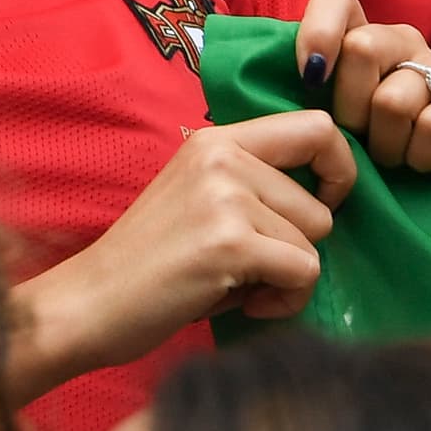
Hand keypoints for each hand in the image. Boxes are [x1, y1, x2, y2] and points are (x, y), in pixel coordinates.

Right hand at [19, 110, 355, 387]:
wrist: (91, 302)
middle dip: (299, 246)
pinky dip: (283, 300)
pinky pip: (304, 273)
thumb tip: (332, 195)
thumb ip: (253, 182)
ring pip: (316, 242)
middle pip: (322, 203)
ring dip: (288, 276)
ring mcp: (226, 197)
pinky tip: (242, 303)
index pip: (316, 127)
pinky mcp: (231, 243)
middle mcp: (222, 156)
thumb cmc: (150, 262)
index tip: (321, 206)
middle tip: (251, 266)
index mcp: (215, 139)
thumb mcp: (199, 197)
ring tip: (238, 284)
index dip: (339, 170)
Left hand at [296, 0, 430, 172]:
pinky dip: (419, 156)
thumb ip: (304, 96)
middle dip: (349, 109)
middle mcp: (403, 41)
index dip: (318, 30)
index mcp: (363, 36)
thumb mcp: (335, 118)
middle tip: (358, 137)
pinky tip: (421, 161)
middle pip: (361, 48)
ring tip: (391, 157)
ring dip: (385, 145)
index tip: (310, 79)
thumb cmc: (375, 146)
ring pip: (393, 100)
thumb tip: (249, 99)